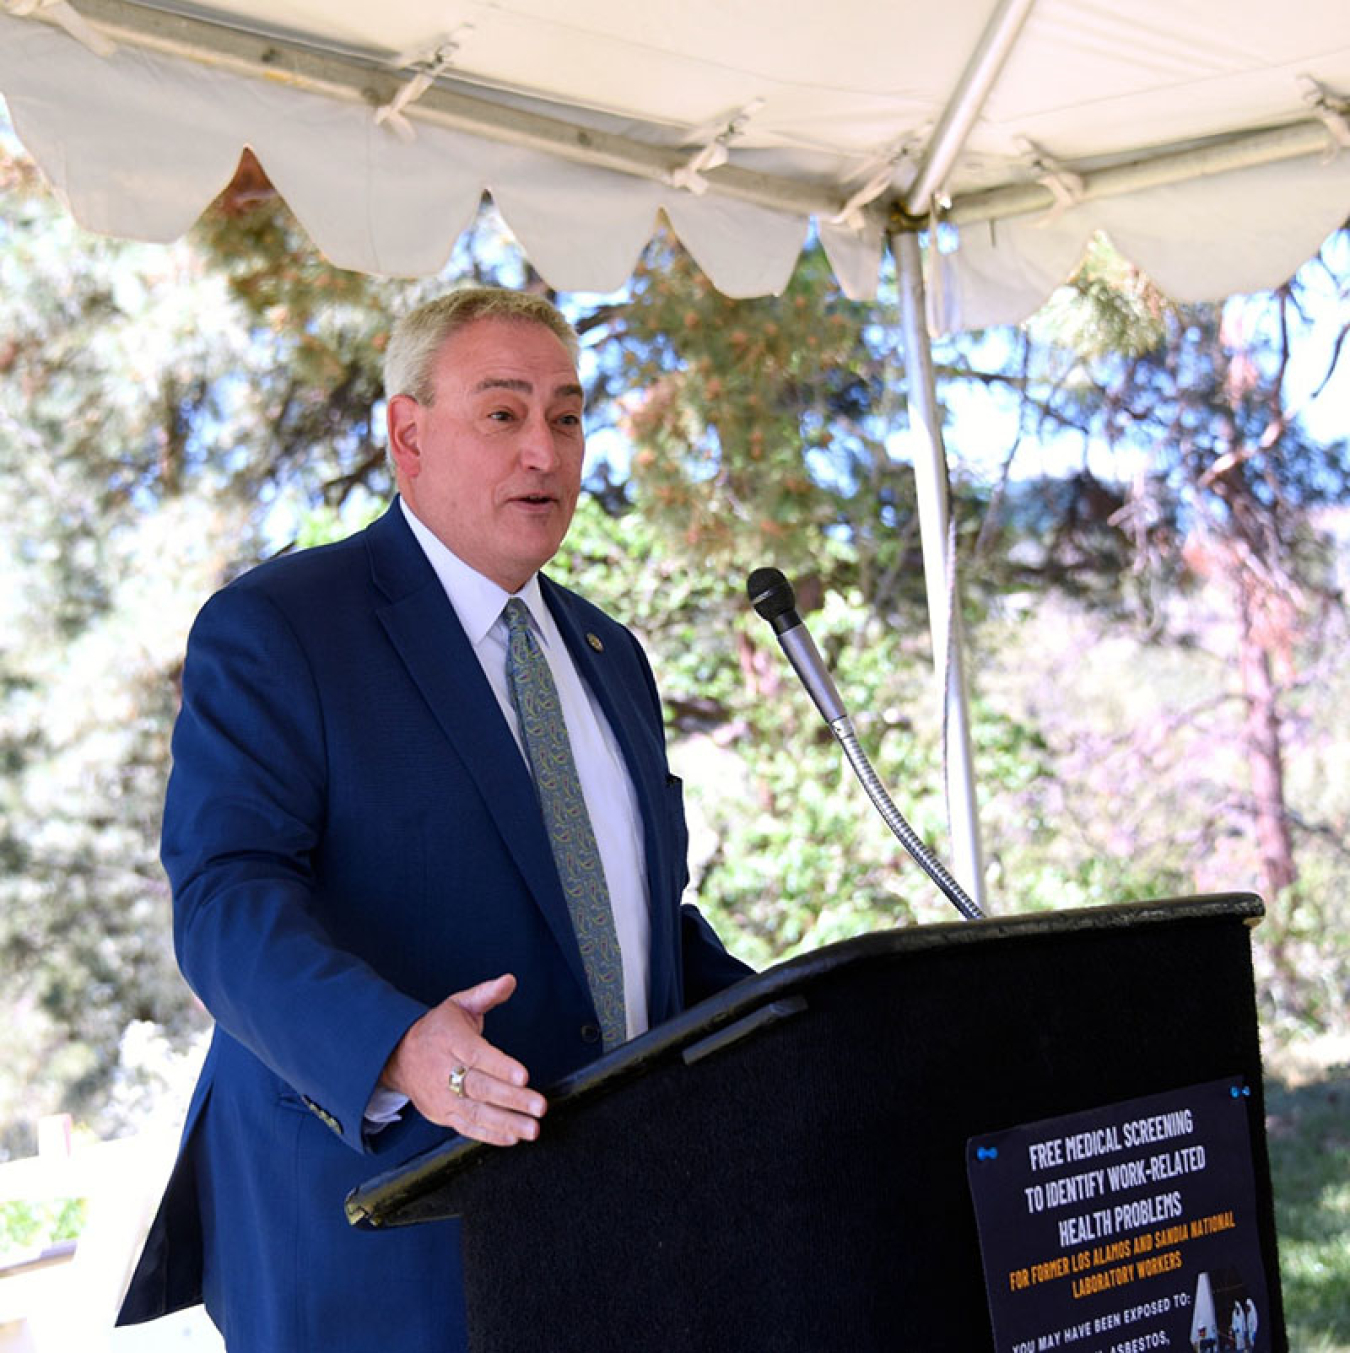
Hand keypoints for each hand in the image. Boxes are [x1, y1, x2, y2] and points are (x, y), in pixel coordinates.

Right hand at [380, 973, 546, 1145]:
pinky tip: (512, 1137)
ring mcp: (442, 1096)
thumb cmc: (437, 1030)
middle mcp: (444, 1071)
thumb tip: (510, 980)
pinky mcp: (443, 1114)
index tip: (523, 1076)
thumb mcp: (458, 1004)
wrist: (398, 1056)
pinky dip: (490, 1135)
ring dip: (507, 1122)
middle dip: (512, 1099)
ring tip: (533, 1129)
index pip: (476, 1055)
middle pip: (479, 1087)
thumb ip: (486, 994)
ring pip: (476, 1112)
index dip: (500, 1066)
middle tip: (539, 1106)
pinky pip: (467, 1127)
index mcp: (450, 1041)